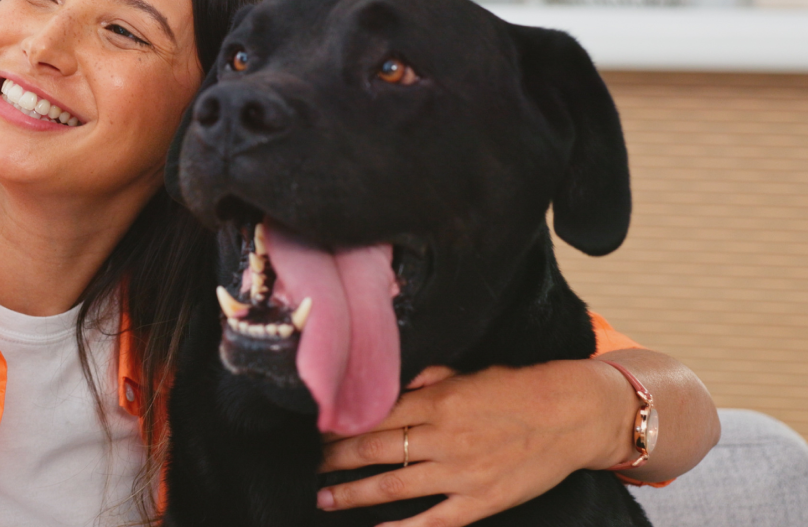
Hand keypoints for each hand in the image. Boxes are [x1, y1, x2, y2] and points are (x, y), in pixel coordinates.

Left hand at [314, 361, 634, 526]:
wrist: (573, 414)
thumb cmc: (518, 389)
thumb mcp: (469, 373)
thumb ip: (429, 379)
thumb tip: (392, 383)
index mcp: (438, 401)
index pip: (373, 415)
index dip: (341, 425)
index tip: (319, 432)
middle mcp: (444, 437)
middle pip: (374, 450)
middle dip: (336, 459)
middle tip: (313, 465)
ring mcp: (462, 472)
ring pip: (393, 486)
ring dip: (352, 493)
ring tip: (325, 497)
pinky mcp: (482, 500)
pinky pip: (434, 521)